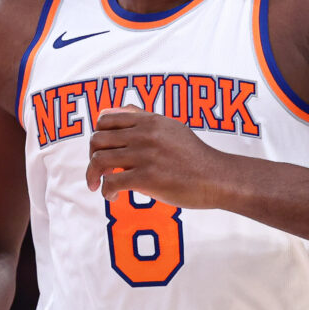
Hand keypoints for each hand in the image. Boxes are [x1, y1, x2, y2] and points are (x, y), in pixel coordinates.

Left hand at [86, 107, 227, 208]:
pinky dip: (105, 192)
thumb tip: (123, 111)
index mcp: (149, 120)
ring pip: (99, 160)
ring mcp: (145, 155)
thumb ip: (146, 118)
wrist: (217, 177)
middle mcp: (144, 134)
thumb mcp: (172, 127)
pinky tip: (113, 198)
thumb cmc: (194, 156)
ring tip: (98, 186)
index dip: (96, 136)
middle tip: (98, 172)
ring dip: (93, 176)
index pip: (105, 119)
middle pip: (97, 139)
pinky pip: (111, 182)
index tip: (100, 151)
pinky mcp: (147, 177)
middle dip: (91, 157)